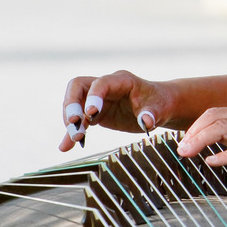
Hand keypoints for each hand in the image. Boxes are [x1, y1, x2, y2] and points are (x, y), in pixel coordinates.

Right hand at [59, 69, 174, 150]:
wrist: (160, 107)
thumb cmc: (160, 103)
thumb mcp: (160, 108)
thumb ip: (151, 114)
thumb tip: (146, 122)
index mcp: (121, 80)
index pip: (101, 82)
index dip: (93, 96)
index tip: (90, 113)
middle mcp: (106, 87)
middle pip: (78, 87)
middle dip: (72, 104)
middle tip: (73, 124)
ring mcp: (98, 99)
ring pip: (75, 103)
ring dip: (70, 121)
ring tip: (72, 140)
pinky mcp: (96, 113)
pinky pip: (79, 120)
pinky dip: (72, 132)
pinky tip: (66, 146)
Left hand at [177, 106, 226, 185]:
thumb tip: (208, 144)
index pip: (213, 113)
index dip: (195, 126)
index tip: (183, 142)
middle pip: (214, 117)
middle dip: (193, 133)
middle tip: (180, 149)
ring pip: (223, 128)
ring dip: (201, 140)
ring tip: (188, 153)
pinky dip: (223, 155)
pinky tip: (211, 161)